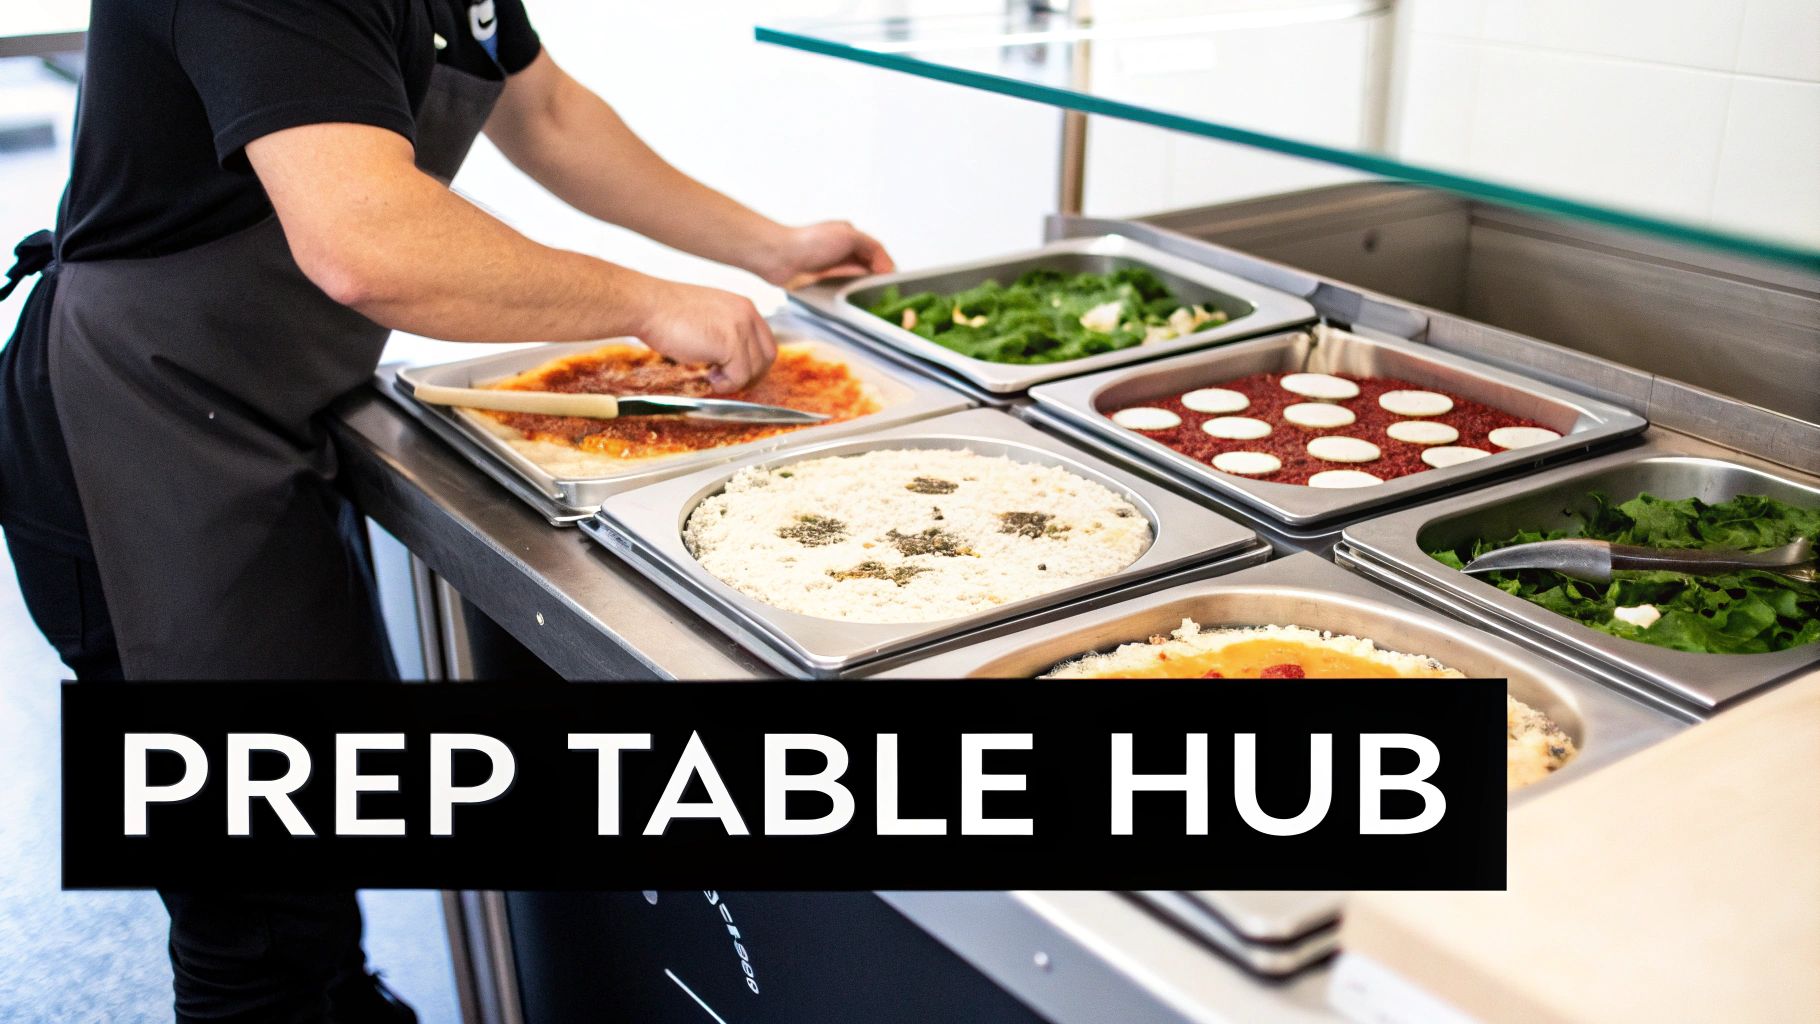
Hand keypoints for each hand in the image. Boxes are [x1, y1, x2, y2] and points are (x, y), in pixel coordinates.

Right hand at [634, 278, 776, 392]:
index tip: (738, 373)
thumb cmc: (667, 313)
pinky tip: (708, 377)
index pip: (766, 341)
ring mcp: (741, 327)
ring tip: (711, 376)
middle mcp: (747, 313)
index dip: (756, 362)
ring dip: (735, 380)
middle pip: (768, 356)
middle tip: (729, 381)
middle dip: (752, 375)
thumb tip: (731, 360)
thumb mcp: (707, 317)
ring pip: (755, 369)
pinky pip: (739, 376)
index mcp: (743, 306)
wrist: (648, 305)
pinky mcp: (731, 343)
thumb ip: (726, 332)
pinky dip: (726, 384)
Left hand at [759, 221, 894, 288]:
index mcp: (849, 236)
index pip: (876, 254)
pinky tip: (852, 303)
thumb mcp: (849, 235)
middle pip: (867, 269)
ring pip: (855, 282)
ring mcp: (831, 268)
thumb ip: (872, 248)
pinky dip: (848, 297)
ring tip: (869, 301)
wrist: (779, 257)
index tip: (891, 283)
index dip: (885, 268)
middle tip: (883, 295)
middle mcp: (841, 252)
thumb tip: (886, 267)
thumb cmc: (809, 242)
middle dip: (875, 280)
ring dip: (861, 290)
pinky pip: (840, 292)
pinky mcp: (820, 283)